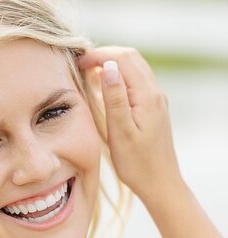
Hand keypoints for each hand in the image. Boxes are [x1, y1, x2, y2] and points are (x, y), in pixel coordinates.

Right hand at [76, 46, 182, 199]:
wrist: (160, 183)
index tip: (77, 62)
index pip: (123, 59)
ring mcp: (157, 99)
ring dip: (113, 63)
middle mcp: (155, 92)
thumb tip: (108, 67)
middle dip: (105, 54)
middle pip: (131, 57)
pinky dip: (120, 74)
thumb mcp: (121, 132)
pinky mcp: (154, 107)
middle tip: (80, 63)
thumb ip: (114, 98)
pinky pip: (137, 80)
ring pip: (135, 66)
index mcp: (147, 96)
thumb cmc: (137, 164)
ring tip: (89, 71)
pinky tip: (106, 85)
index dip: (99, 55)